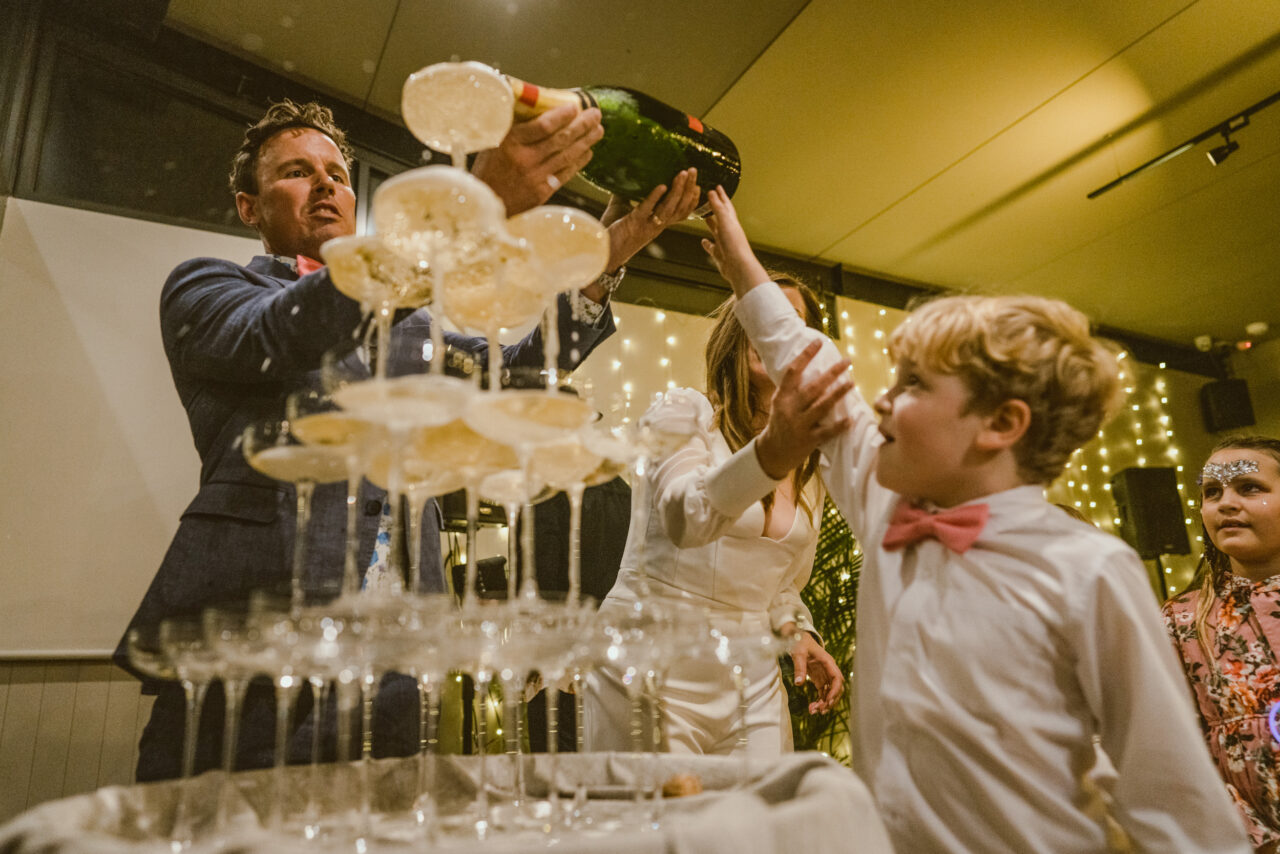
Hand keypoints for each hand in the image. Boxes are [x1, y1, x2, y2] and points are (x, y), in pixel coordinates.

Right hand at [472, 104, 603, 214]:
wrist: (484, 200)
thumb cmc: (488, 166)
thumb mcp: (493, 140)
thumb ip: (514, 124)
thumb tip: (536, 103)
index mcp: (511, 142)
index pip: (543, 126)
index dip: (562, 116)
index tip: (575, 107)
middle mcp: (524, 160)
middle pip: (560, 139)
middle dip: (582, 125)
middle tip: (596, 114)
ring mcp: (534, 178)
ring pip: (566, 156)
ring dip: (586, 142)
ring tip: (598, 130)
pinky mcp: (541, 193)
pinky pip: (565, 174)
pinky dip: (578, 162)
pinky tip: (588, 152)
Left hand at [580, 168, 701, 301]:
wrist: (600, 254)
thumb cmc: (610, 235)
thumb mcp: (621, 210)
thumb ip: (626, 195)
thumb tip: (623, 177)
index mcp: (657, 225)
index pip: (681, 213)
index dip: (692, 201)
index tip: (699, 186)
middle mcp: (656, 226)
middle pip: (679, 207)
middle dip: (688, 188)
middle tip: (693, 171)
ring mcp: (647, 226)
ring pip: (668, 208)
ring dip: (677, 190)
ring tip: (682, 174)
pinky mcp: (634, 224)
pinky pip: (648, 210)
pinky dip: (656, 198)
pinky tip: (662, 186)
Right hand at [700, 186, 769, 296]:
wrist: (739, 267)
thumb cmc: (734, 244)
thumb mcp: (725, 222)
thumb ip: (718, 207)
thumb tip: (712, 192)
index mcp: (731, 222)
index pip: (726, 205)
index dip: (721, 196)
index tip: (717, 187)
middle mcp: (728, 231)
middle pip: (721, 216)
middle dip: (716, 207)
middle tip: (710, 199)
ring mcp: (724, 243)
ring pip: (716, 230)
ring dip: (711, 223)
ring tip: (705, 217)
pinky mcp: (720, 254)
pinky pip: (712, 247)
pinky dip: (707, 243)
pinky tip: (703, 241)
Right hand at [755, 340, 851, 478]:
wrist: (773, 452)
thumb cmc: (780, 422)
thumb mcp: (780, 403)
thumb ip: (792, 389)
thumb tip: (812, 366)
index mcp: (782, 397)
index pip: (793, 371)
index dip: (805, 355)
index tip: (819, 342)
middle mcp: (789, 409)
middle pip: (813, 387)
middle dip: (832, 373)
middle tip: (847, 361)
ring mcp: (798, 425)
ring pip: (822, 406)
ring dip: (838, 394)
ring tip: (852, 383)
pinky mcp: (808, 440)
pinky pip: (826, 431)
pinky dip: (839, 425)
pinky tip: (850, 419)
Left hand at [786, 626, 843, 714]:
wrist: (797, 637)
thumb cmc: (799, 642)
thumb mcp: (798, 653)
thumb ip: (799, 667)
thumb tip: (799, 684)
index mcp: (828, 662)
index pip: (837, 678)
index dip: (835, 691)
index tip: (827, 701)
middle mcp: (829, 670)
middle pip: (836, 688)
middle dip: (831, 701)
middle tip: (820, 710)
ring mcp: (824, 675)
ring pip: (830, 692)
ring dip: (824, 703)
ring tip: (813, 711)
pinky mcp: (818, 678)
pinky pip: (822, 692)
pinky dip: (819, 700)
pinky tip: (812, 707)